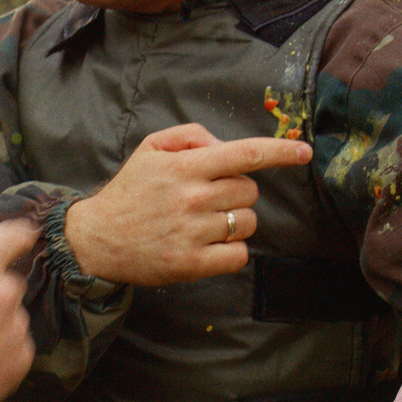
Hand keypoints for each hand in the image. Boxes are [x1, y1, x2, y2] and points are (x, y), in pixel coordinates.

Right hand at [62, 123, 314, 285]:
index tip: (304, 151)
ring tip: (205, 223)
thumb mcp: (151, 149)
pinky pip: (238, 255)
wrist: (97, 239)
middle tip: (210, 198)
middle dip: (239, 192)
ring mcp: (193, 232)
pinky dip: (231, 251)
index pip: (245, 154)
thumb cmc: (130, 191)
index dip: (280, 152)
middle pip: (249, 191)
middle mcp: (192, 198)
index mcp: (185, 167)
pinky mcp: (191, 264)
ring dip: (235, 222)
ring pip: (246, 223)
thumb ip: (190, 138)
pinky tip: (209, 246)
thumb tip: (225, 145)